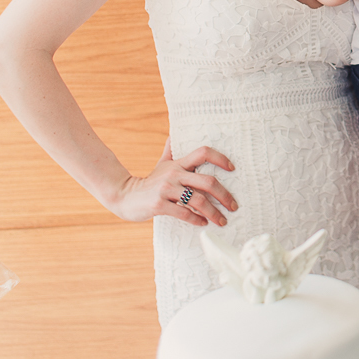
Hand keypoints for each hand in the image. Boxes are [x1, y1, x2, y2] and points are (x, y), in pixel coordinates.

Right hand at [111, 139, 237, 226]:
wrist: (124, 196)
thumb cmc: (149, 182)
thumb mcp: (161, 164)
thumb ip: (170, 151)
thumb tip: (174, 135)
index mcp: (178, 164)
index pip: (203, 152)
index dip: (220, 158)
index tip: (232, 168)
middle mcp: (174, 174)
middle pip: (208, 181)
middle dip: (224, 195)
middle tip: (233, 206)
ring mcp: (167, 189)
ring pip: (198, 200)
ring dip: (214, 212)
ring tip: (222, 221)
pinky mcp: (159, 205)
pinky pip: (184, 213)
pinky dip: (197, 220)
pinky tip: (203, 223)